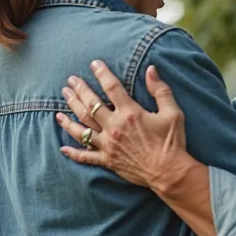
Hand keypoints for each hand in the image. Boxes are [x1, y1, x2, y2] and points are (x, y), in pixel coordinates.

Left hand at [57, 60, 188, 189]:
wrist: (168, 172)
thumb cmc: (172, 142)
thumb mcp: (172, 113)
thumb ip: (160, 90)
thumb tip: (151, 69)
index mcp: (130, 113)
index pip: (111, 87)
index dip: (101, 73)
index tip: (94, 64)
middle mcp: (114, 127)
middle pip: (90, 105)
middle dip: (79, 90)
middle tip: (70, 81)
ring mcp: (108, 144)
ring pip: (82, 128)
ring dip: (69, 114)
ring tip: (62, 103)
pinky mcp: (107, 160)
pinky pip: (85, 156)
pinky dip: (73, 153)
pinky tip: (62, 147)